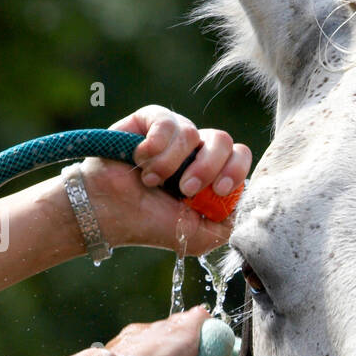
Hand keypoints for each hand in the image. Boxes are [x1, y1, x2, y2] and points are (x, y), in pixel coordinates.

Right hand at [78, 106, 251, 254]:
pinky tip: (141, 160)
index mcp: (212, 175)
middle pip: (224, 141)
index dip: (235, 171)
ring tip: (152, 181)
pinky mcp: (150, 119)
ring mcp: (174, 134)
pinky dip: (156, 146)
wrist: (106, 213)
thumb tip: (249, 210)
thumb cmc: (149, 224)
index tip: (220, 191)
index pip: (240, 159)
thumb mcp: (197, 237)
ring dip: (171, 164)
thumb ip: (228, 226)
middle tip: (187, 189)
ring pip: (193, 133)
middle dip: (209, 167)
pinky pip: (167, 121)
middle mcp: (196, 151)